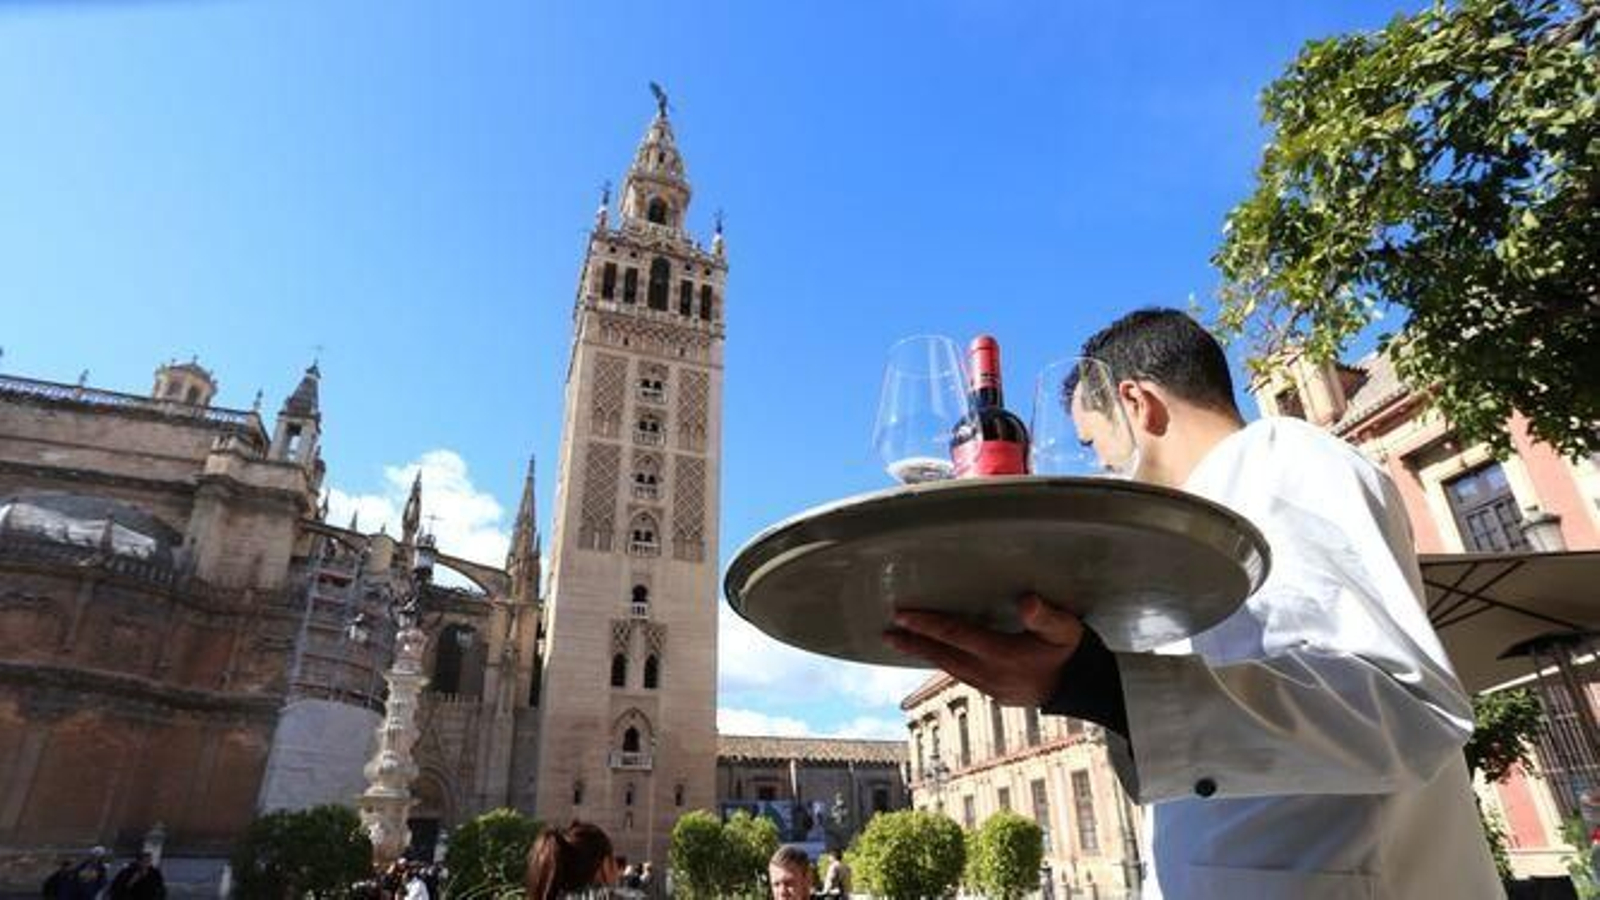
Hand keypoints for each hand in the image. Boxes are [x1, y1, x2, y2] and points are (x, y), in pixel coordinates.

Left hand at [883, 594, 1083, 705]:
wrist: (1082, 690)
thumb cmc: (1070, 652)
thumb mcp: (1065, 629)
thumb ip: (1046, 615)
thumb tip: (1027, 601)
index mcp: (1004, 656)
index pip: (957, 636)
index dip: (927, 625)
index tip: (902, 615)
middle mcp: (991, 675)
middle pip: (944, 656)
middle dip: (914, 643)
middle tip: (886, 633)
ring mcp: (990, 688)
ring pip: (950, 668)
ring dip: (925, 654)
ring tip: (901, 642)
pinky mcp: (993, 694)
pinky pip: (961, 676)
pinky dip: (943, 663)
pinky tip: (934, 656)